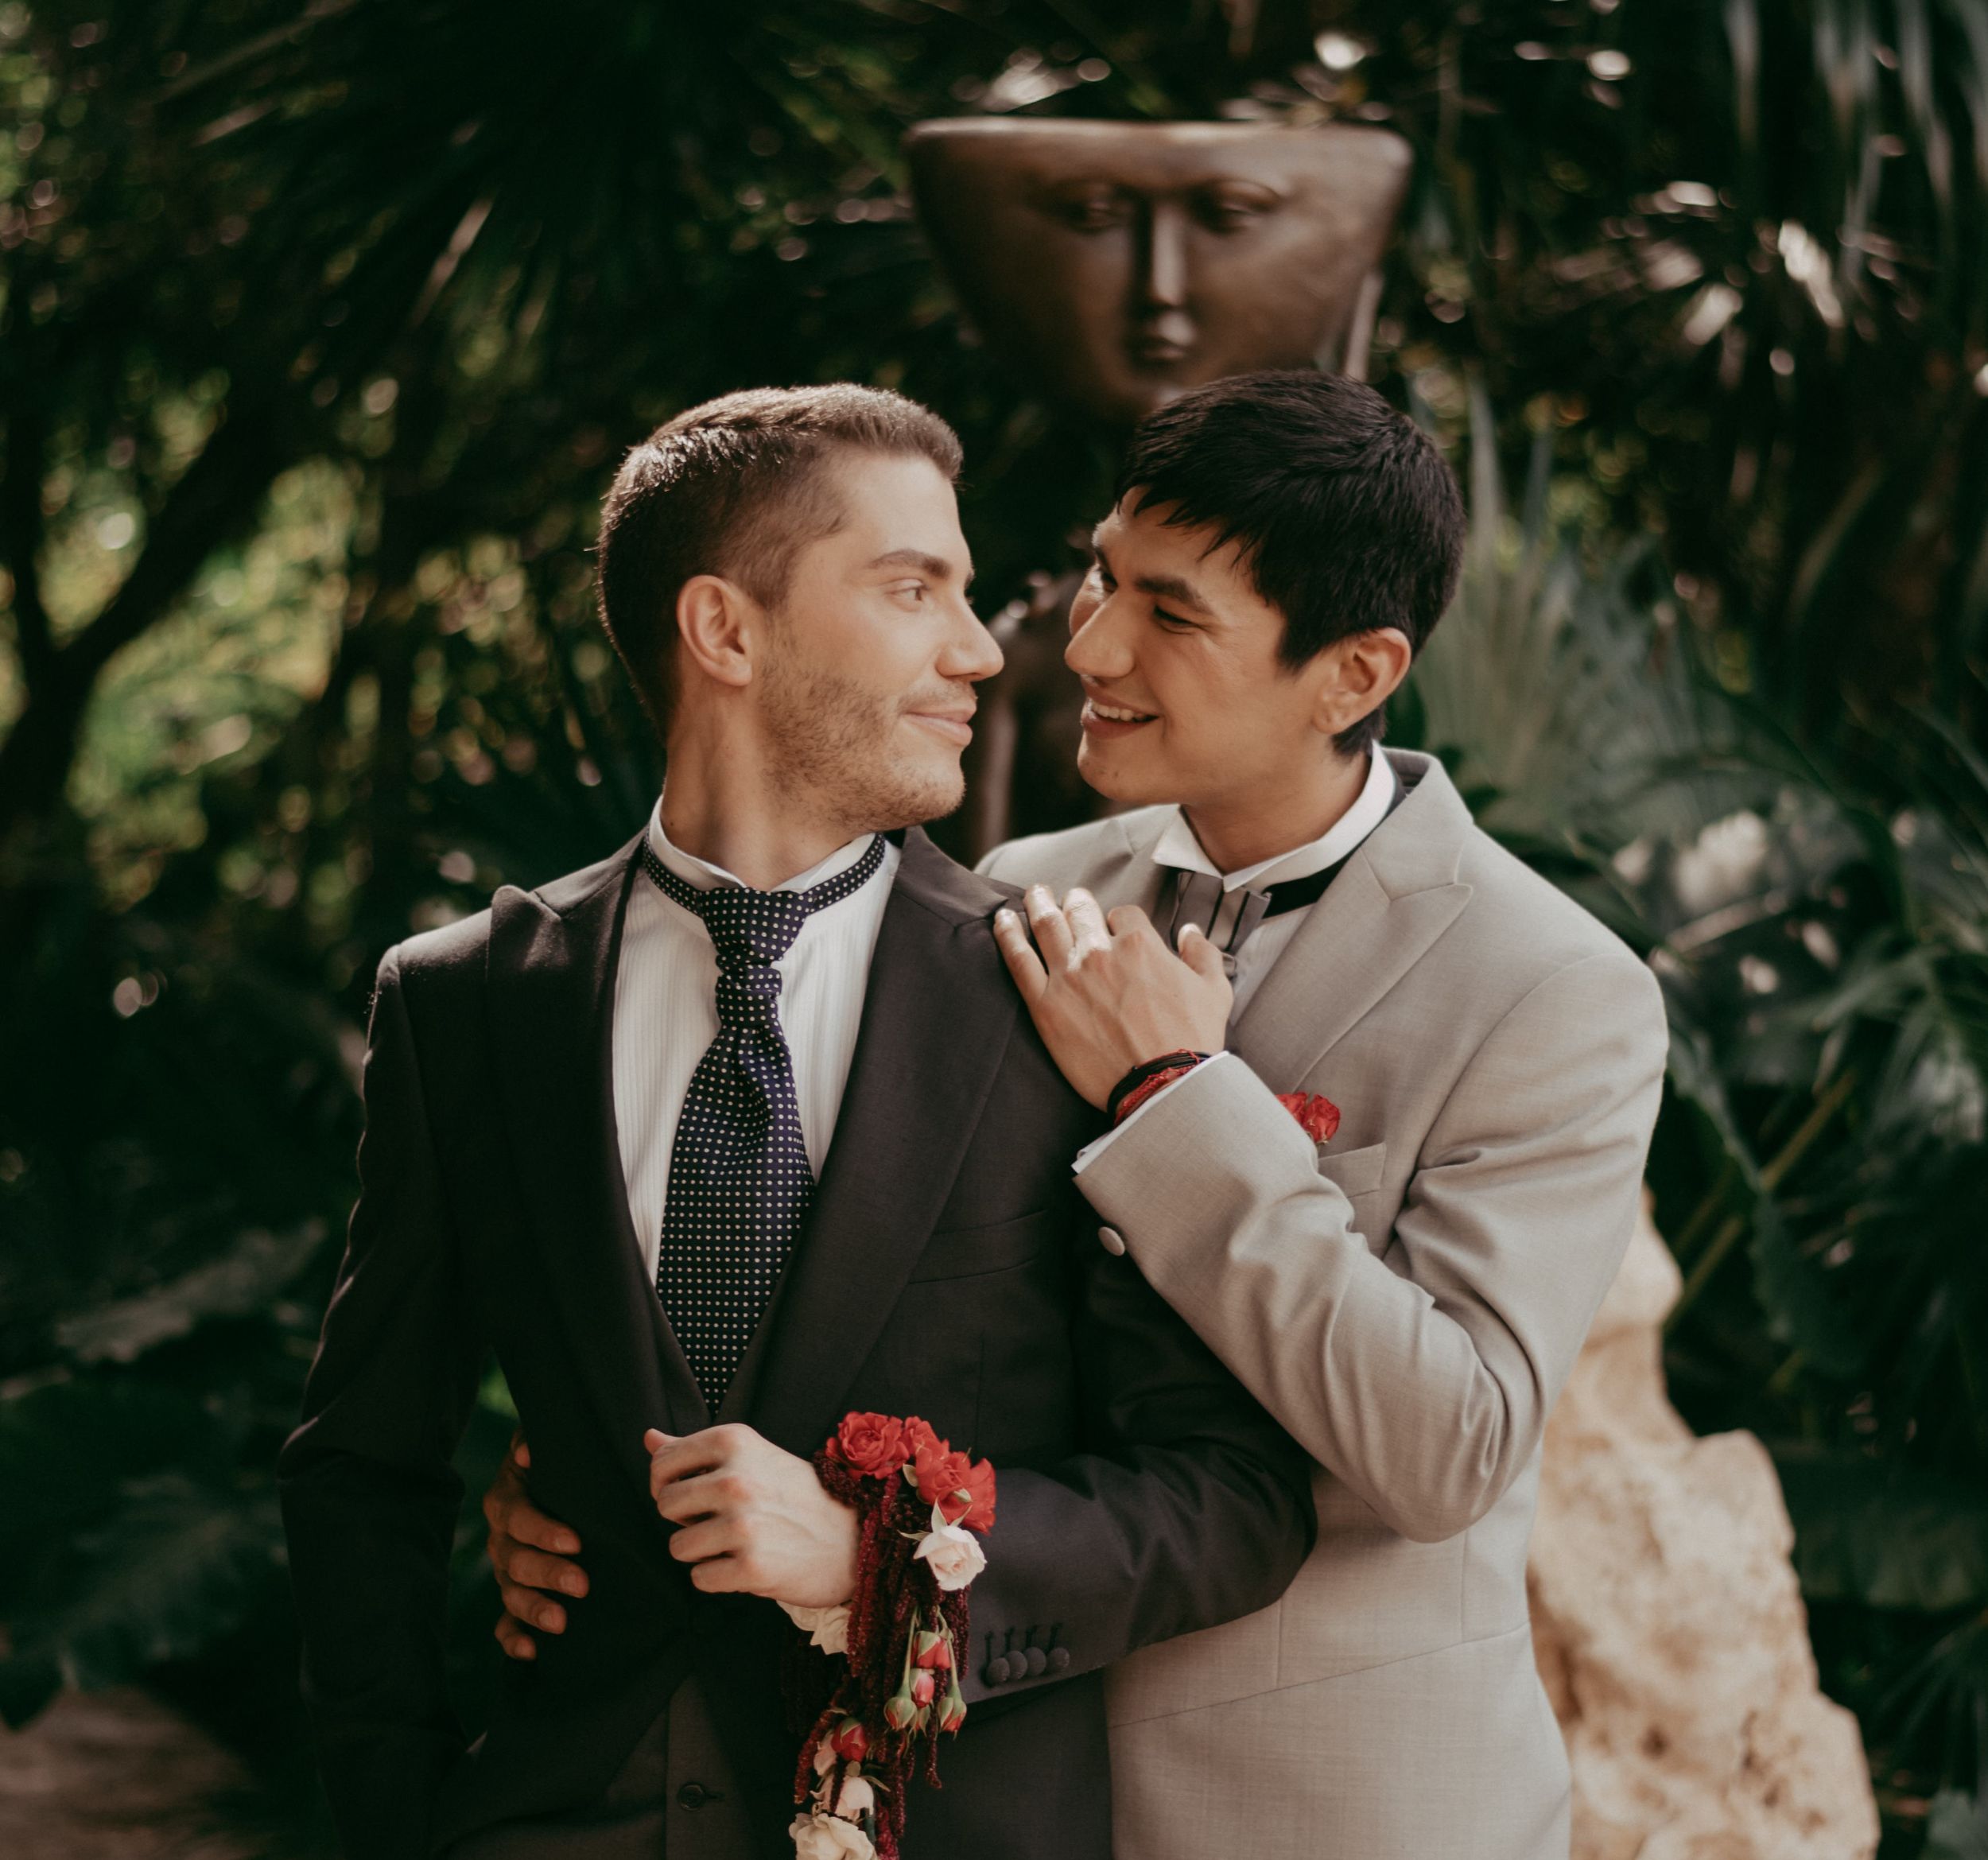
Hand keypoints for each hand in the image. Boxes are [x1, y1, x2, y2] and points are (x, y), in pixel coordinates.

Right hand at [482, 1432, 588, 1661]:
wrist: (560, 1481)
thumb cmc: (561, 1461)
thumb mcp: (553, 1444)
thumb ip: (537, 1441)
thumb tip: (525, 1452)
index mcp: (507, 1499)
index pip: (516, 1517)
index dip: (542, 1531)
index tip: (575, 1542)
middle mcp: (501, 1537)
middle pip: (514, 1560)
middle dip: (547, 1574)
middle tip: (581, 1583)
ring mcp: (505, 1569)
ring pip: (510, 1593)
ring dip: (533, 1609)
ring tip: (561, 1622)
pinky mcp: (515, 1595)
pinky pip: (504, 1623)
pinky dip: (513, 1639)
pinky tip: (531, 1652)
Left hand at [644, 1423, 856, 1606]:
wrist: (854, 1539)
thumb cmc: (796, 1495)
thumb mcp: (752, 1456)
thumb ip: (695, 1449)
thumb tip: (648, 1438)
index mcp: (734, 1441)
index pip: (662, 1463)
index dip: (670, 1483)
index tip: (697, 1492)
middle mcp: (736, 1478)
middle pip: (664, 1504)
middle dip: (685, 1518)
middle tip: (721, 1520)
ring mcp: (744, 1524)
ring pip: (677, 1545)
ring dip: (701, 1551)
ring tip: (736, 1543)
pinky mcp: (752, 1567)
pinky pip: (699, 1578)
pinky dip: (719, 1578)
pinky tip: (747, 1565)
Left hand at [992, 885, 1232, 1108]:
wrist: (1163, 1083)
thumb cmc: (1192, 1039)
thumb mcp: (1215, 990)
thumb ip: (1202, 953)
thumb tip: (1189, 931)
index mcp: (1139, 944)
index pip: (1122, 914)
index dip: (1120, 921)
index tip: (1117, 930)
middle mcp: (1099, 952)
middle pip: (1080, 910)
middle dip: (1075, 901)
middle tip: (1067, 898)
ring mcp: (1068, 976)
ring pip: (1046, 924)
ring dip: (1037, 903)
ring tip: (1033, 893)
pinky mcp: (1045, 1005)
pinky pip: (1019, 960)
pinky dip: (1007, 934)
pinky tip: (1001, 920)